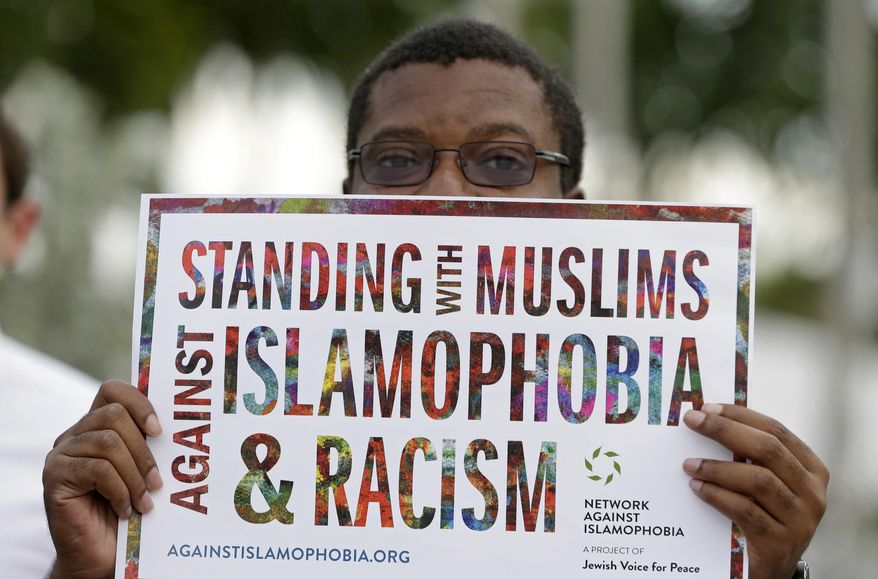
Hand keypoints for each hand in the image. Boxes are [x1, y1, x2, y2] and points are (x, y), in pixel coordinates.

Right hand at [43, 380, 162, 578]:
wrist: (100, 554)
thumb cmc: (128, 509)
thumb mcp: (143, 470)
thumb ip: (151, 444)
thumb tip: (183, 427)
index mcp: (97, 425)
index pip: (113, 390)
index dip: (139, 402)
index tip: (160, 430)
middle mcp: (75, 434)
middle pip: (114, 415)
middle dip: (143, 449)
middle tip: (158, 481)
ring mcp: (62, 454)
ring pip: (108, 443)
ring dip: (135, 474)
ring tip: (145, 500)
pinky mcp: (54, 477)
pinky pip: (97, 470)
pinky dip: (119, 490)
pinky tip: (125, 509)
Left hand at [683, 403, 828, 578]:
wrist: (769, 570)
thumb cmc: (762, 517)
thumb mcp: (763, 484)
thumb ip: (749, 456)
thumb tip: (708, 419)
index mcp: (811, 470)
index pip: (776, 431)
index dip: (741, 416)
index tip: (708, 407)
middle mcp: (813, 493)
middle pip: (768, 450)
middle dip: (725, 431)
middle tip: (692, 421)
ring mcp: (801, 520)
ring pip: (758, 480)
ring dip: (717, 467)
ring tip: (689, 464)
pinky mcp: (781, 544)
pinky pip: (745, 511)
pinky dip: (717, 496)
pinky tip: (697, 488)